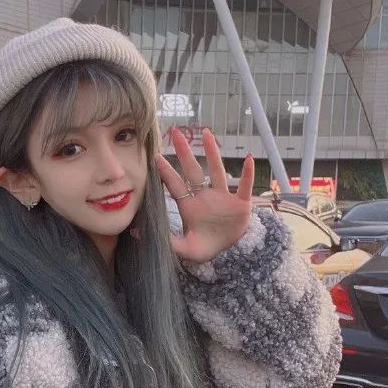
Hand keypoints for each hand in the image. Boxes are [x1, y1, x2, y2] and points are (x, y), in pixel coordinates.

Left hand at [155, 127, 253, 262]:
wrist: (229, 254)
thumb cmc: (205, 248)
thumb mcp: (184, 248)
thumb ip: (165, 241)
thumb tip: (137, 233)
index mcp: (190, 206)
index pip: (175, 185)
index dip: (166, 172)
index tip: (156, 157)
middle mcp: (205, 197)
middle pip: (193, 170)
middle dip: (185, 153)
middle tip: (175, 133)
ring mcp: (223, 197)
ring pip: (217, 171)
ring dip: (212, 153)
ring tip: (207, 133)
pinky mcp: (240, 203)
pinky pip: (244, 186)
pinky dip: (247, 174)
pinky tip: (249, 160)